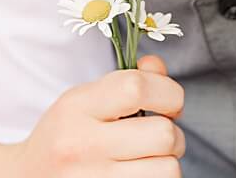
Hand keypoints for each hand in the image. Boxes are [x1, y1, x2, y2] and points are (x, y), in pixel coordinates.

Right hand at [5, 54, 184, 176]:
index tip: (168, 100)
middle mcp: (83, 145)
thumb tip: (158, 67)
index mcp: (76, 107)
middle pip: (163, 134)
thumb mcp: (82, 99)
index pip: (136, 88)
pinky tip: (138, 171)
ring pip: (168, 169)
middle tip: (159, 134)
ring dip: (167, 162)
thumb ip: (124, 80)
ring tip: (149, 157)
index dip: (168, 91)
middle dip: (173, 132)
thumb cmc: (62, 136)